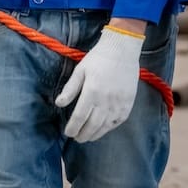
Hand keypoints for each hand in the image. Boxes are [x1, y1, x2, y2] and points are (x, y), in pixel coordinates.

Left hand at [56, 27, 145, 143]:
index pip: (79, 117)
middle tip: (77, 138)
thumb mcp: (80, 70)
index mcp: (92, 92)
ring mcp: (119, 102)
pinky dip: (110, 127)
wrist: (122, 49)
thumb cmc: (98, 58)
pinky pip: (119, 120)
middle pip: (92, 125)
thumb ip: (70, 88)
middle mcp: (106, 100)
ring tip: (88, 137)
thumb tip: (59, 104)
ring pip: (106, 126)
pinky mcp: (129, 102)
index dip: (73, 128)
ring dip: (96, 134)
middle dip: (83, 135)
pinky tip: (104, 128)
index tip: (68, 133)